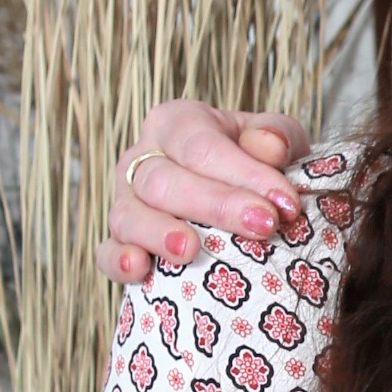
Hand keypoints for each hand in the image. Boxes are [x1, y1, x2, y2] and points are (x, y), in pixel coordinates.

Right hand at [100, 101, 308, 280]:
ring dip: (158, 232)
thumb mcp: (276, 142)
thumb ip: (277, 136)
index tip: (285, 203)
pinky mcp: (116, 241)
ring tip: (190, 250)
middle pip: (164, 180)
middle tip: (262, 226)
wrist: (239, 195)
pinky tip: (139, 269)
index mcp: (177, 123)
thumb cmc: (257, 164)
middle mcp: (143, 157)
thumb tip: (270, 145)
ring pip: (129, 214)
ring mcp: (124, 200)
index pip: (202, 146)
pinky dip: (119, 261)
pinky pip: (107, 252)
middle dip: (215, 204)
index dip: (244, 173)